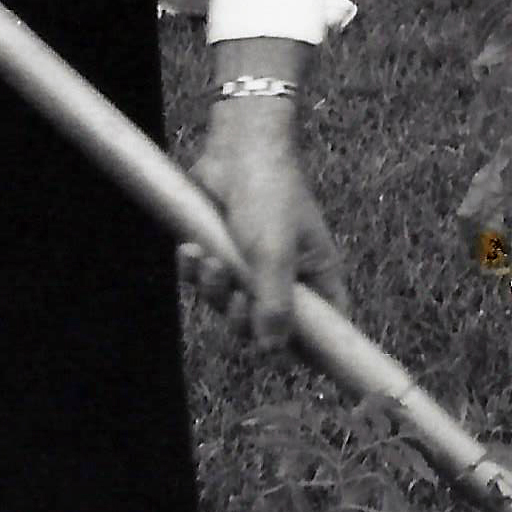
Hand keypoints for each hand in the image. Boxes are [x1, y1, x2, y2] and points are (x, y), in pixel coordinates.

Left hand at [182, 83, 349, 346]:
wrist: (238, 145)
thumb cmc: (270, 192)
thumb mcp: (275, 252)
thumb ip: (274, 304)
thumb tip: (271, 356)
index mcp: (316, 279)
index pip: (323, 334)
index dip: (310, 355)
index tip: (289, 366)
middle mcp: (287, 279)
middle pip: (264, 330)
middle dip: (240, 318)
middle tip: (234, 296)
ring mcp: (252, 267)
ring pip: (228, 307)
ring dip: (212, 289)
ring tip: (207, 259)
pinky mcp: (221, 252)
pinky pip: (203, 282)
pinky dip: (193, 269)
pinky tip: (188, 249)